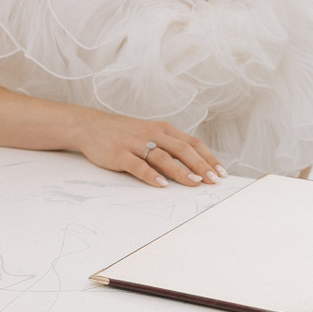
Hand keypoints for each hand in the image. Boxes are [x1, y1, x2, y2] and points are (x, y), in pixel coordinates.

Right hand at [71, 112, 225, 187]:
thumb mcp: (150, 133)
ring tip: (194, 183)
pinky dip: (151, 175)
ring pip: (163, 157)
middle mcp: (153, 134)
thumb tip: (194, 166)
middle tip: (214, 180)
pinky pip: (138, 165)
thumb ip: (169, 146)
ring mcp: (136, 143)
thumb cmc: (125, 133)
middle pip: (182, 149)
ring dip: (180, 171)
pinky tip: (161, 185)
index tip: (221, 172)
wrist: (91, 126)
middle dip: (201, 165)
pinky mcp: (120, 154)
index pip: (192, 143)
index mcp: (163, 129)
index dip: (208, 158)